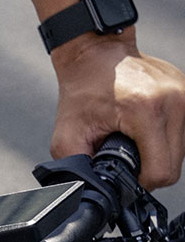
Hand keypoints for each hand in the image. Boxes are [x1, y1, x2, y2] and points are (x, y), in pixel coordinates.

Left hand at [51, 33, 184, 188]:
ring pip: (181, 150)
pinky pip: (181, 132)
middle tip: (124, 155)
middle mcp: (174, 101)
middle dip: (148, 168)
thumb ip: (79, 166)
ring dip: (157, 152)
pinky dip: (162, 137)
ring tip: (133, 138)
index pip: (162, 172)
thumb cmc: (83, 88)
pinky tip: (142, 128)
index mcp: (147, 112)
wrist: (95, 52)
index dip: (141, 182)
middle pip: (175, 165)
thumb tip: (91, 189)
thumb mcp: (68, 134)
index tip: (125, 173)